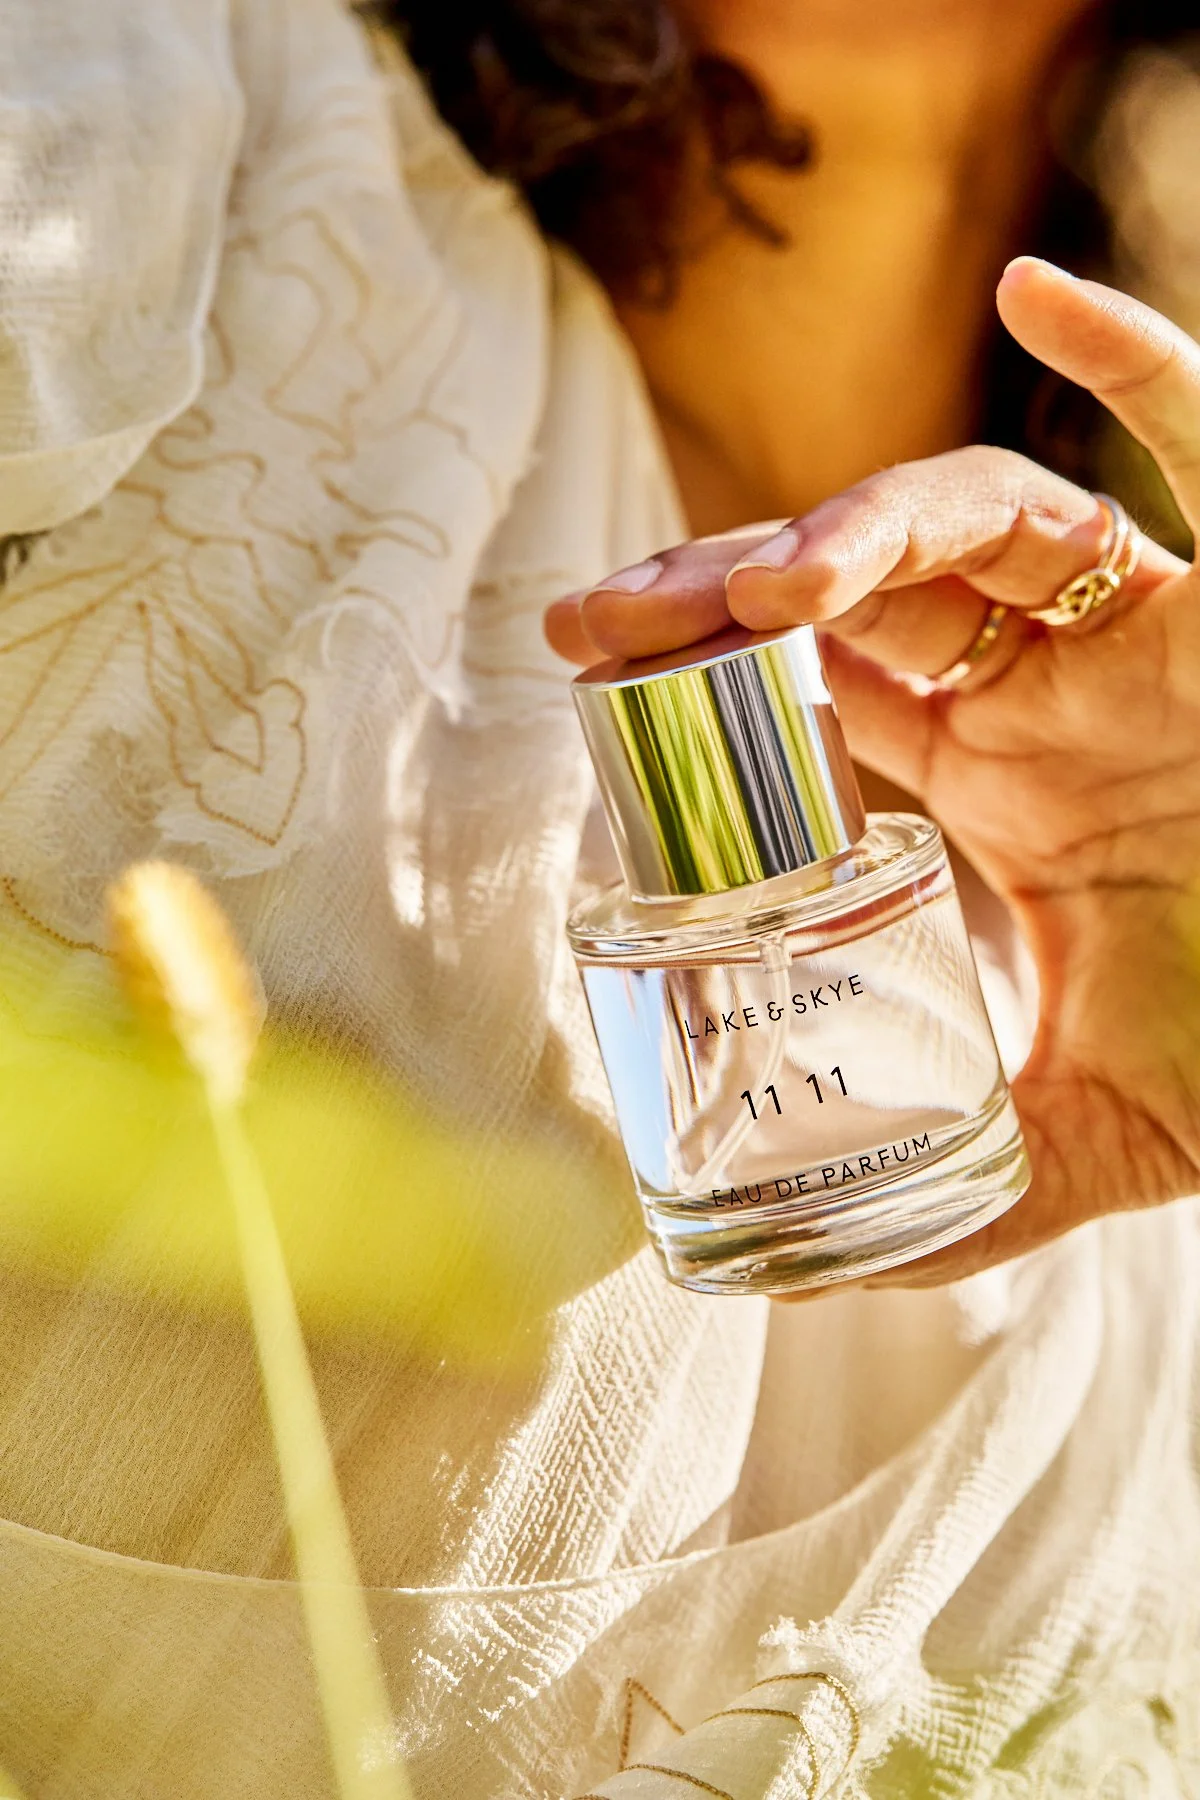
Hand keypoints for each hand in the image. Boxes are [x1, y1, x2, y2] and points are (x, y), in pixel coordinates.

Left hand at [546, 258, 1199, 1282]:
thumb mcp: (1094, 1135)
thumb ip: (960, 1191)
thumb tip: (793, 1275)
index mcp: (999, 789)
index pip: (821, 700)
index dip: (706, 675)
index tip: (589, 674)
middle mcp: (1054, 694)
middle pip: (861, 597)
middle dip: (725, 591)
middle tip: (602, 616)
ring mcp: (1147, 633)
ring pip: (985, 521)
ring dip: (864, 522)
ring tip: (763, 585)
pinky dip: (1139, 353)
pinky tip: (1044, 287)